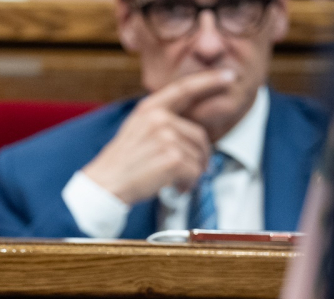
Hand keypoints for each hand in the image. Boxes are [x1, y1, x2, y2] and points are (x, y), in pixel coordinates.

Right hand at [79, 69, 235, 204]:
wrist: (104, 185)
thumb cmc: (121, 164)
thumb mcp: (137, 131)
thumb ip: (162, 122)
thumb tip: (194, 132)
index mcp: (149, 109)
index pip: (184, 89)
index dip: (209, 81)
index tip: (229, 76)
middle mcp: (158, 118)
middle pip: (199, 135)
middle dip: (198, 157)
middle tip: (183, 172)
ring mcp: (166, 137)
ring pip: (199, 156)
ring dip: (190, 173)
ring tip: (170, 180)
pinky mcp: (173, 158)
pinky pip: (195, 172)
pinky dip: (188, 184)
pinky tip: (173, 187)